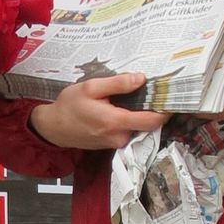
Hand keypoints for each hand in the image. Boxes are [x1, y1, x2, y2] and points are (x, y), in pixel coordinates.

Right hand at [31, 73, 167, 150]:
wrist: (52, 128)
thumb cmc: (69, 106)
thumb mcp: (91, 87)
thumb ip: (117, 84)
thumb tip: (141, 79)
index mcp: (115, 122)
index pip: (152, 121)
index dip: (165, 110)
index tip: (170, 97)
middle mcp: (118, 136)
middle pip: (147, 124)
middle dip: (150, 108)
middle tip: (149, 91)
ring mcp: (115, 143)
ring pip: (137, 128)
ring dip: (137, 114)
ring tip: (129, 98)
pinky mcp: (111, 145)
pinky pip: (127, 131)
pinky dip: (128, 120)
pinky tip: (118, 108)